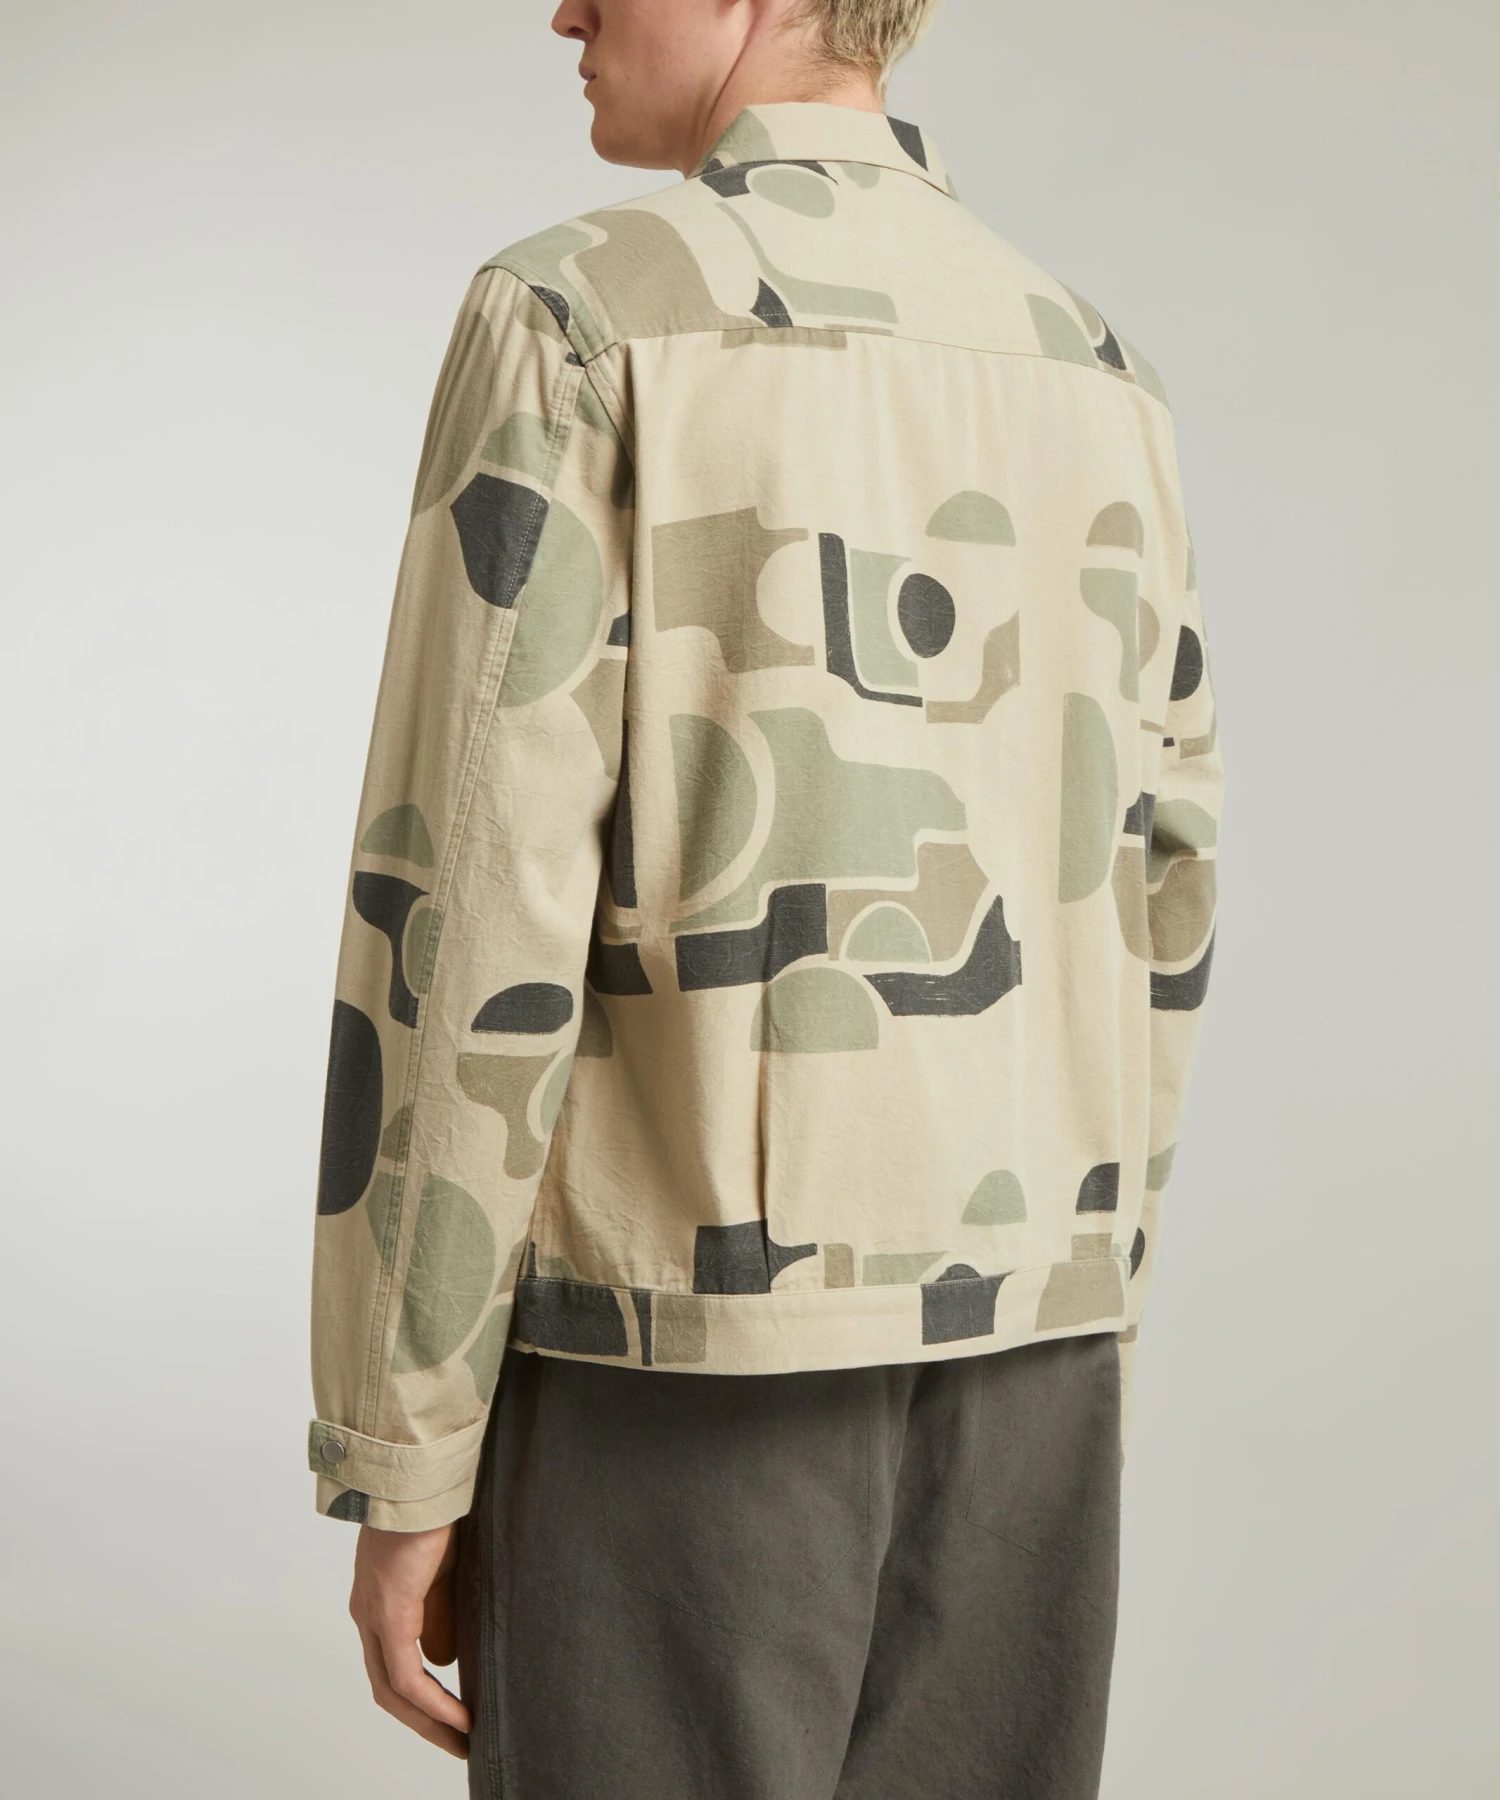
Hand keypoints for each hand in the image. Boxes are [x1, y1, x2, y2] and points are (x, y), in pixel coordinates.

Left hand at [349, 1521, 471, 1757]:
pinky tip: (460, 1716)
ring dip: (427, 1721)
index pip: (392, 1665)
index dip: (420, 1697)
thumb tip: (442, 1660)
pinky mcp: (391, 1613)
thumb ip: (439, 1615)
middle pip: (388, 1688)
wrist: (423, 1482)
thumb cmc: (434, 1514)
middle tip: (458, 1744)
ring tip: (462, 1740)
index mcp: (379, 1602)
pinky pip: (407, 1675)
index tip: (454, 1718)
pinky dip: (433, 1702)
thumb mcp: (441, 1572)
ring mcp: (375, 1616)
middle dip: (423, 1722)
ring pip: (393, 1689)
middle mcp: (368, 1615)